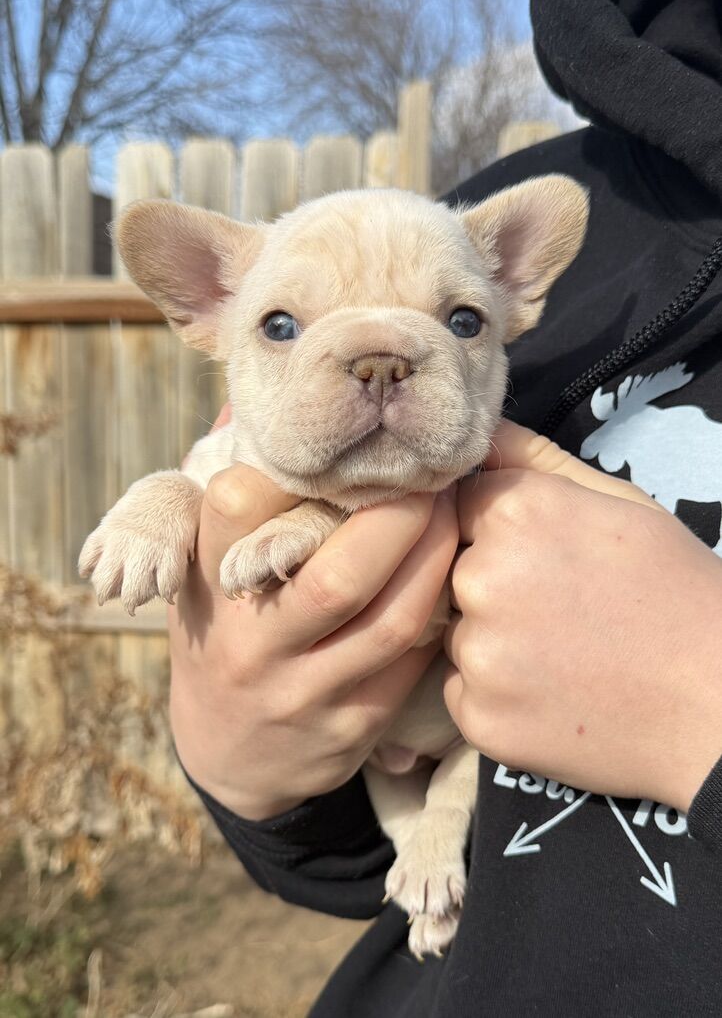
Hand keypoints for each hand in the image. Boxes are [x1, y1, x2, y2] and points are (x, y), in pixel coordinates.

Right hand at [169, 409, 457, 819]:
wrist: (230, 757)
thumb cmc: (223, 635)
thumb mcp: (201, 572)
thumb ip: (229, 497)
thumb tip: (245, 403)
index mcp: (205, 586)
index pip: (239, 507)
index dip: (296, 467)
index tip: (344, 446)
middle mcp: (250, 643)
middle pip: (337, 572)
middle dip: (402, 513)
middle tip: (433, 475)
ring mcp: (304, 692)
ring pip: (391, 620)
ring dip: (438, 555)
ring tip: (456, 513)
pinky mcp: (352, 727)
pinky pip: (413, 661)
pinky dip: (442, 608)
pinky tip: (457, 572)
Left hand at [444, 421, 721, 812]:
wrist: (714, 702)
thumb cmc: (673, 591)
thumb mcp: (620, 503)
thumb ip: (537, 459)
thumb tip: (481, 430)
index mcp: (514, 512)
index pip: (460, 505)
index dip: (495, 528)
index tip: (536, 554)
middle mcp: (481, 577)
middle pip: (451, 569)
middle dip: (490, 583)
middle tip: (556, 609)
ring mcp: (478, 652)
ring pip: (456, 632)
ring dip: (491, 639)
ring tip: (559, 654)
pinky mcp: (477, 716)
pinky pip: (462, 690)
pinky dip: (494, 692)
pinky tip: (549, 693)